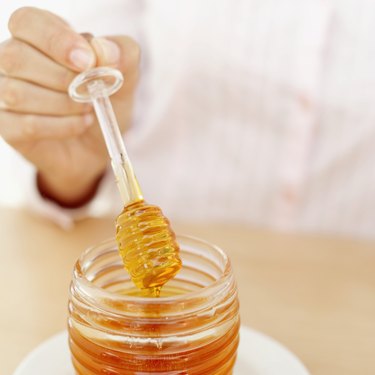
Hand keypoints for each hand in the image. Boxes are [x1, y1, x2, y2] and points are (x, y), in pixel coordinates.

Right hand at [0, 7, 139, 205]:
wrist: (100, 143)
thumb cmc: (105, 101)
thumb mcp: (125, 75)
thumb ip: (123, 54)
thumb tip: (103, 50)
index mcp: (38, 38)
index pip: (27, 21)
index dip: (56, 39)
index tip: (87, 61)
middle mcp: (13, 62)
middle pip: (16, 56)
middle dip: (62, 77)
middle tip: (91, 91)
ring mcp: (6, 96)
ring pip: (18, 93)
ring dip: (63, 104)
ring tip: (88, 109)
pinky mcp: (10, 128)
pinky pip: (27, 125)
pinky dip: (62, 126)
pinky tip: (80, 125)